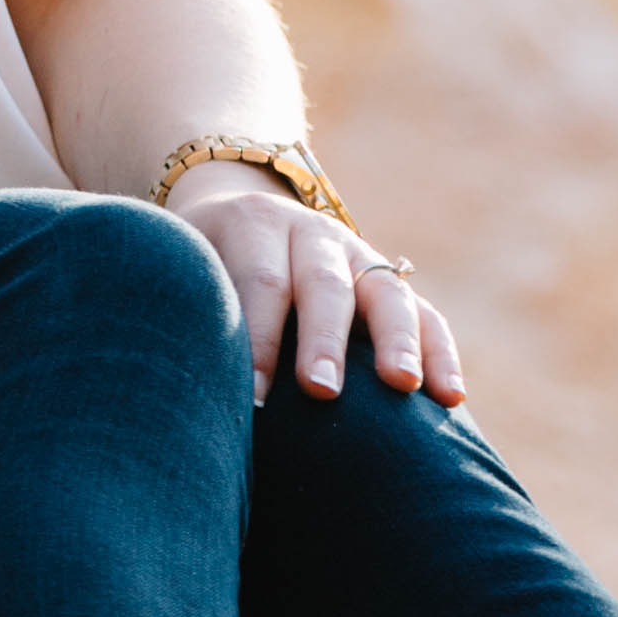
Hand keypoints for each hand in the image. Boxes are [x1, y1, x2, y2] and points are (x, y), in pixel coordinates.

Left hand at [166, 168, 464, 406]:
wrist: (242, 216)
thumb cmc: (202, 272)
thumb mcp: (186, 272)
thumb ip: (187, 312)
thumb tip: (167, 394)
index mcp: (251, 227)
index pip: (257, 280)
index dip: (257, 338)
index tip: (253, 399)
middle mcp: (310, 235)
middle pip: (321, 283)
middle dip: (322, 339)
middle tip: (321, 390)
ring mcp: (357, 257)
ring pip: (385, 292)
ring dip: (396, 341)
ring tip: (404, 386)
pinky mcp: (390, 284)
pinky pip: (425, 313)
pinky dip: (440, 351)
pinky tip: (450, 395)